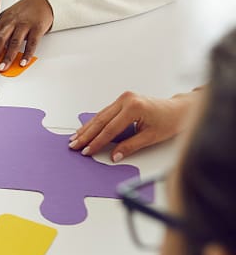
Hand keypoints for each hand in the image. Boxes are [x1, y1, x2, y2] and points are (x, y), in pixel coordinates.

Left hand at [0, 0, 53, 71]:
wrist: (41, 0)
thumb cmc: (22, 11)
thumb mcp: (5, 18)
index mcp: (1, 21)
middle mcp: (11, 23)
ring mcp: (24, 25)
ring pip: (14, 42)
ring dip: (7, 57)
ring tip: (2, 68)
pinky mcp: (37, 28)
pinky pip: (32, 43)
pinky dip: (27, 54)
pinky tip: (23, 62)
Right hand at [70, 90, 198, 161]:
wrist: (178, 110)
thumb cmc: (169, 121)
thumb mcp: (150, 137)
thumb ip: (130, 146)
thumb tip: (115, 156)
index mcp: (134, 107)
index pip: (110, 129)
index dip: (97, 142)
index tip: (87, 150)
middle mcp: (126, 100)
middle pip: (101, 121)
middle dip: (86, 135)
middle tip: (75, 145)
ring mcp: (123, 98)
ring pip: (100, 116)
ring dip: (87, 128)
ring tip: (75, 139)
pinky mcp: (122, 100)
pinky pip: (104, 113)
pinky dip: (94, 123)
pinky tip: (85, 130)